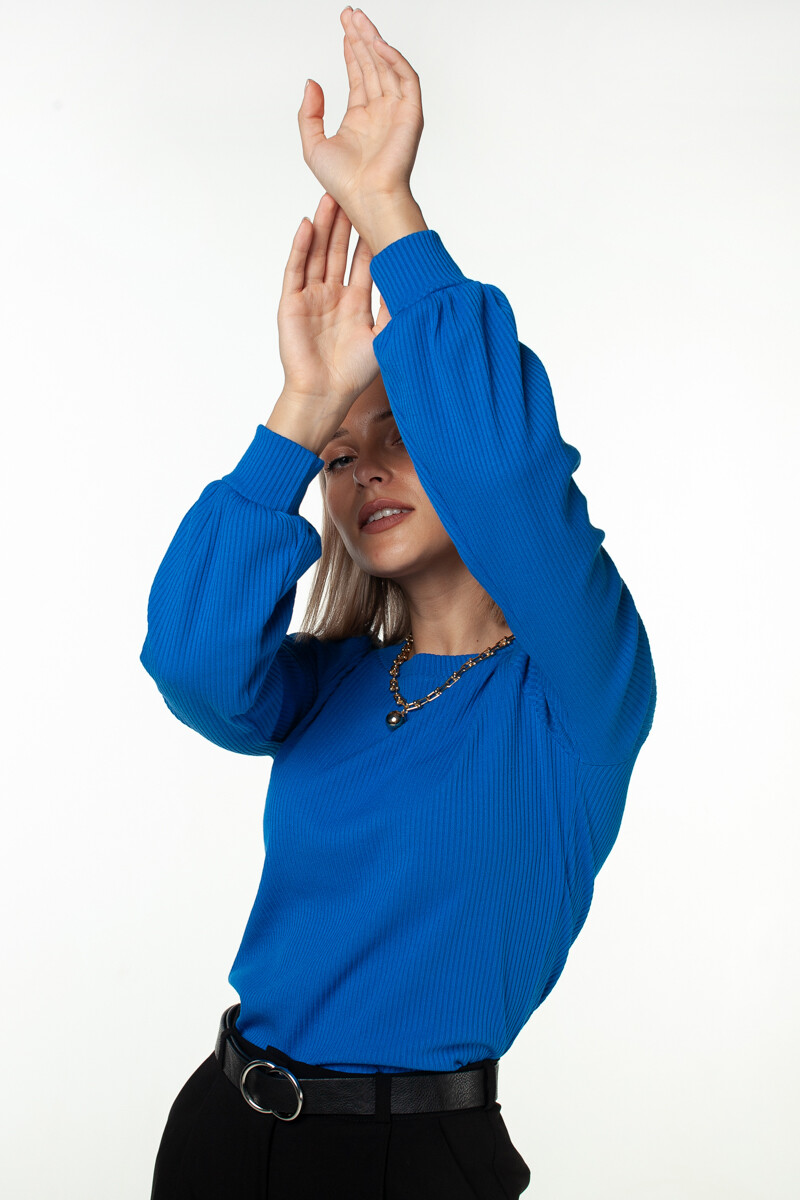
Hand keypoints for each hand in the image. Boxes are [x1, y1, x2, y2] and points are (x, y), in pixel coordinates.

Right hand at [277, 191, 389, 411]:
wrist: (324, 394)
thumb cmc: (355, 373)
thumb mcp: (385, 335)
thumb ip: (396, 306)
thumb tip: (418, 279)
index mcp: (357, 300)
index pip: (364, 259)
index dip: (370, 235)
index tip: (380, 209)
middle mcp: (334, 294)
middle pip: (340, 249)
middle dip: (346, 221)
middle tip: (353, 191)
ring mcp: (312, 296)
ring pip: (318, 252)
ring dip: (324, 226)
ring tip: (330, 198)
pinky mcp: (292, 302)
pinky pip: (296, 268)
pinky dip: (301, 246)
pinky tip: (308, 225)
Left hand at [298, 8, 423, 214]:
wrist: (367, 199)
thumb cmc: (343, 184)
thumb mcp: (313, 145)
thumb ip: (309, 113)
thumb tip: (311, 82)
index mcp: (360, 119)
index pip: (358, 75)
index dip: (351, 51)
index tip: (344, 29)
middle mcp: (380, 113)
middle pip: (372, 65)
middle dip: (361, 38)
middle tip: (350, 14)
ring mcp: (396, 112)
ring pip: (387, 66)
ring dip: (374, 41)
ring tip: (360, 20)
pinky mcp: (411, 115)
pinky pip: (407, 79)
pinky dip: (395, 59)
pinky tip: (378, 44)